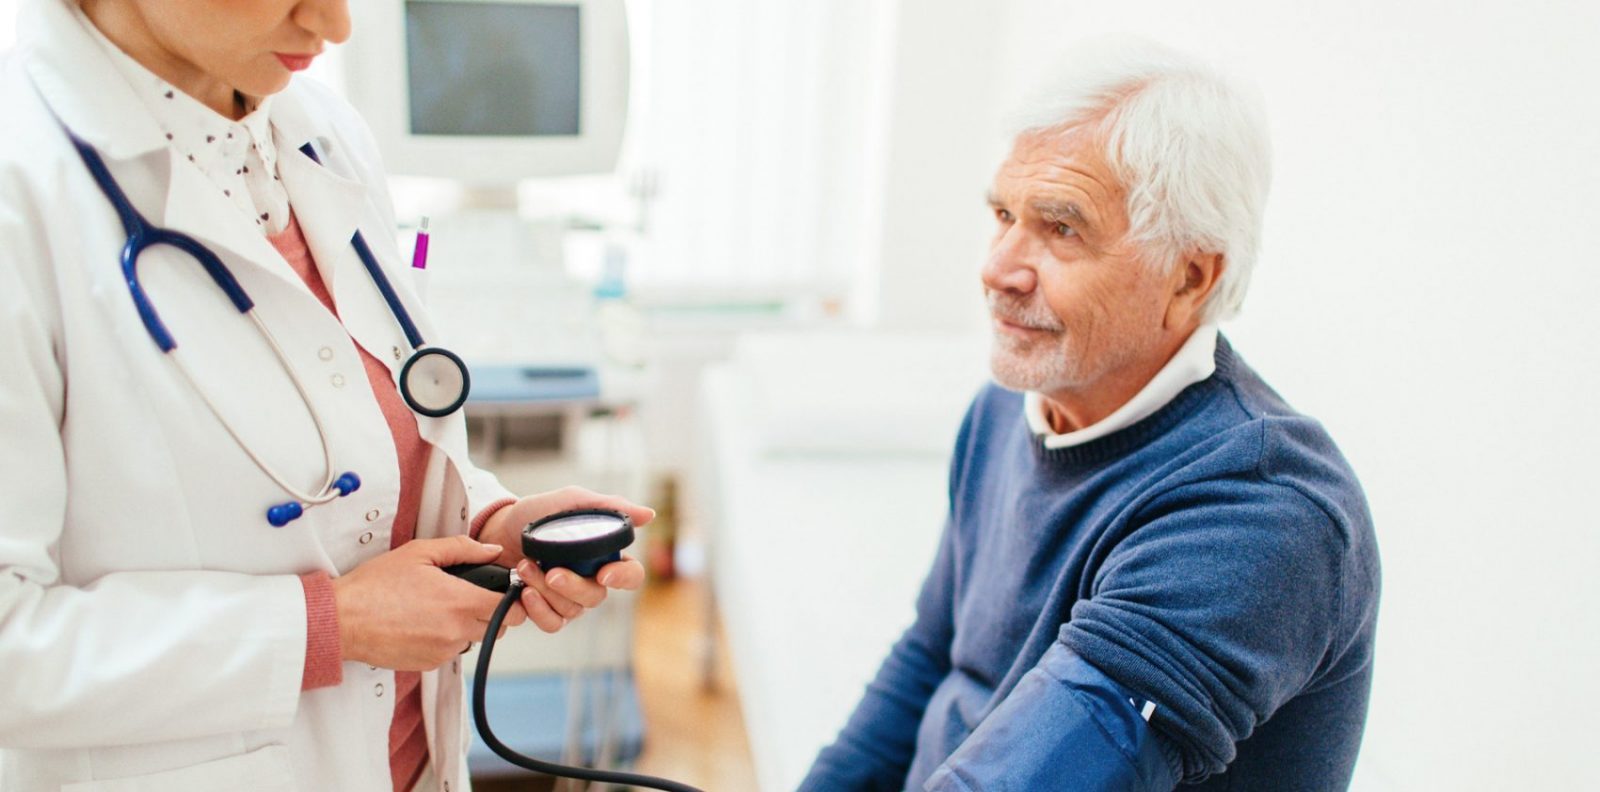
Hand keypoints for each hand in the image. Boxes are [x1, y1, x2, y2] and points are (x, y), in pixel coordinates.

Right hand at [332, 536, 527, 670]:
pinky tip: (423, 622)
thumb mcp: (419, 553)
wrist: (341, 620)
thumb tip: (492, 551)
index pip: (511, 611)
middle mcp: (456, 632)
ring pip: (473, 640)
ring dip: (467, 626)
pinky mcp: (428, 664)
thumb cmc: (375, 585)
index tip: (504, 591)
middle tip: (471, 595)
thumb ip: (462, 548)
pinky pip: (450, 651)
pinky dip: (446, 638)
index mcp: (460, 603)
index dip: (512, 599)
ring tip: (440, 607)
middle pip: (497, 628)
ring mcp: (442, 652)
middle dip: (492, 612)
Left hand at [478, 486, 651, 632]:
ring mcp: (568, 598)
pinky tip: (525, 592)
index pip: (631, 574)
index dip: (623, 578)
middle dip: (573, 586)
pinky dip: (538, 610)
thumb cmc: (537, 514)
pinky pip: (553, 623)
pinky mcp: (546, 610)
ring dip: (546, 591)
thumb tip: (649, 515)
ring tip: (525, 567)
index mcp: (604, 555)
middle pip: (597, 597)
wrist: (496, 529)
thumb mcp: (570, 501)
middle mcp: (590, 580)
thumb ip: (607, 506)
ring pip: (573, 610)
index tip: (604, 574)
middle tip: (552, 571)